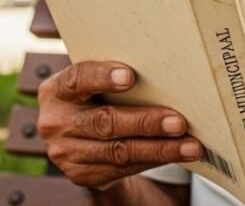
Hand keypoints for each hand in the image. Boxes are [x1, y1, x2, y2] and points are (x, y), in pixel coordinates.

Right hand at [37, 61, 202, 187]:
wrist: (78, 138)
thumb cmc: (95, 98)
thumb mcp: (92, 84)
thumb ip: (112, 77)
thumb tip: (162, 70)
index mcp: (57, 91)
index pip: (78, 79)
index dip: (102, 77)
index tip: (130, 76)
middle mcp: (56, 123)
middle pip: (104, 122)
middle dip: (145, 122)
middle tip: (178, 121)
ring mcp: (66, 153)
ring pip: (119, 151)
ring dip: (159, 148)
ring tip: (189, 144)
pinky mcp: (82, 175)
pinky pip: (123, 169)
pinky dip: (153, 160)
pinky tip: (176, 154)